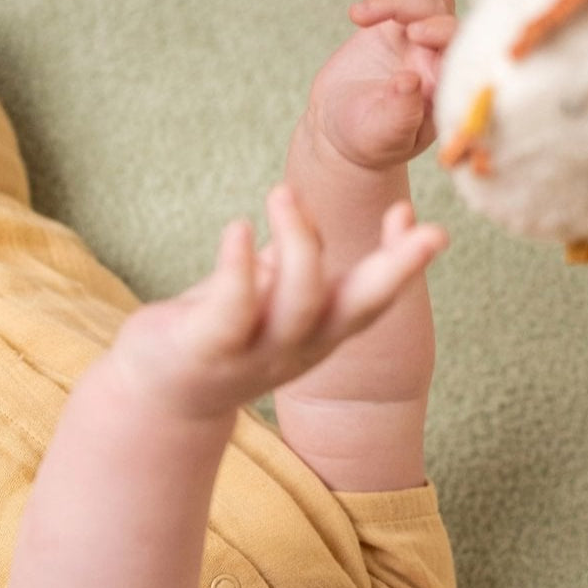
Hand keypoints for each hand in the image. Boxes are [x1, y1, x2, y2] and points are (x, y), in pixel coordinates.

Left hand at [109, 184, 447, 419]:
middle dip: (397, 269)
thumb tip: (311, 213)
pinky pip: (232, 309)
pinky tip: (237, 228)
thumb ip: (293, 259)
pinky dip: (239, 266)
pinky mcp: (207, 349)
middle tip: (427, 226)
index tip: (417, 217)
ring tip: (283, 192)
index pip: (374, 298)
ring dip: (300, 243)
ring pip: (300, 304)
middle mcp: (300, 346)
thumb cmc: (221, 330)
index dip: (402, 262)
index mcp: (322, 331)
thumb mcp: (268, 295)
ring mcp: (256, 353)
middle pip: (359, 310)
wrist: (160, 395)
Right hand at [307, 0, 456, 170]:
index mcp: (445, 86)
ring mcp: (422, 35)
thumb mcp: (378, 135)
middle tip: (365, 16)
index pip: (459, 49)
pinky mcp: (400, 20)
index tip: (413, 35)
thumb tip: (411, 81)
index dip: (444, 33)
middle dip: (409, 3)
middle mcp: (440, 57)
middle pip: (441, 13)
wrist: (341, 130)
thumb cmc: (365, 141)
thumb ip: (398, 115)